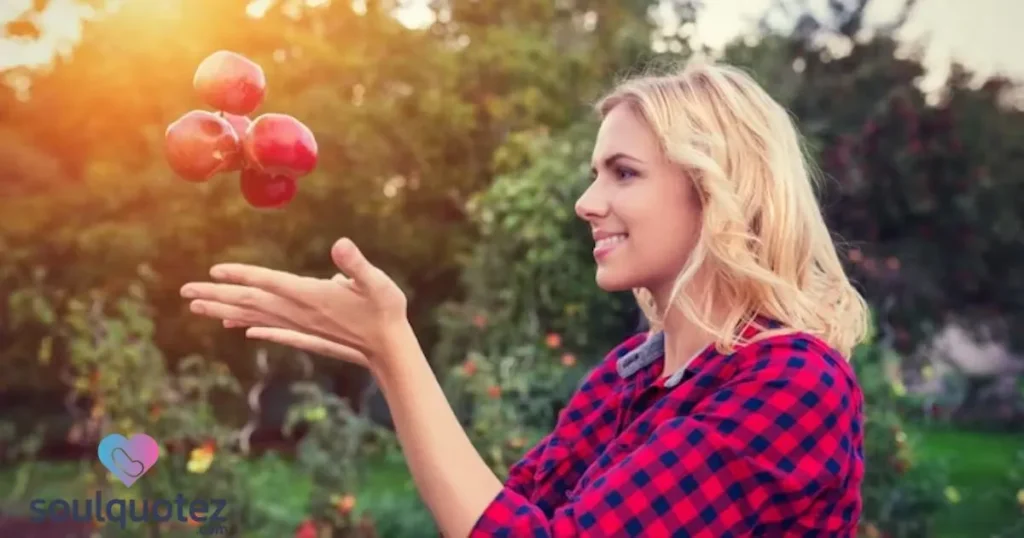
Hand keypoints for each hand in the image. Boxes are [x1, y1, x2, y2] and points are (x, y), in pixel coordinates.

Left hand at [180, 238, 408, 369]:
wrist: (390, 350)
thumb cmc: (386, 311)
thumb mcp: (377, 282)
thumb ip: (357, 264)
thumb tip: (341, 244)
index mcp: (311, 296)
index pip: (270, 283)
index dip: (242, 275)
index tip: (214, 270)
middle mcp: (299, 313)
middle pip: (252, 302)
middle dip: (218, 295)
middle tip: (186, 291)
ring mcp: (301, 326)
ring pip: (255, 317)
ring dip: (225, 311)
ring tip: (199, 307)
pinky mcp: (308, 335)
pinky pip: (274, 331)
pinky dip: (254, 327)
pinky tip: (241, 329)